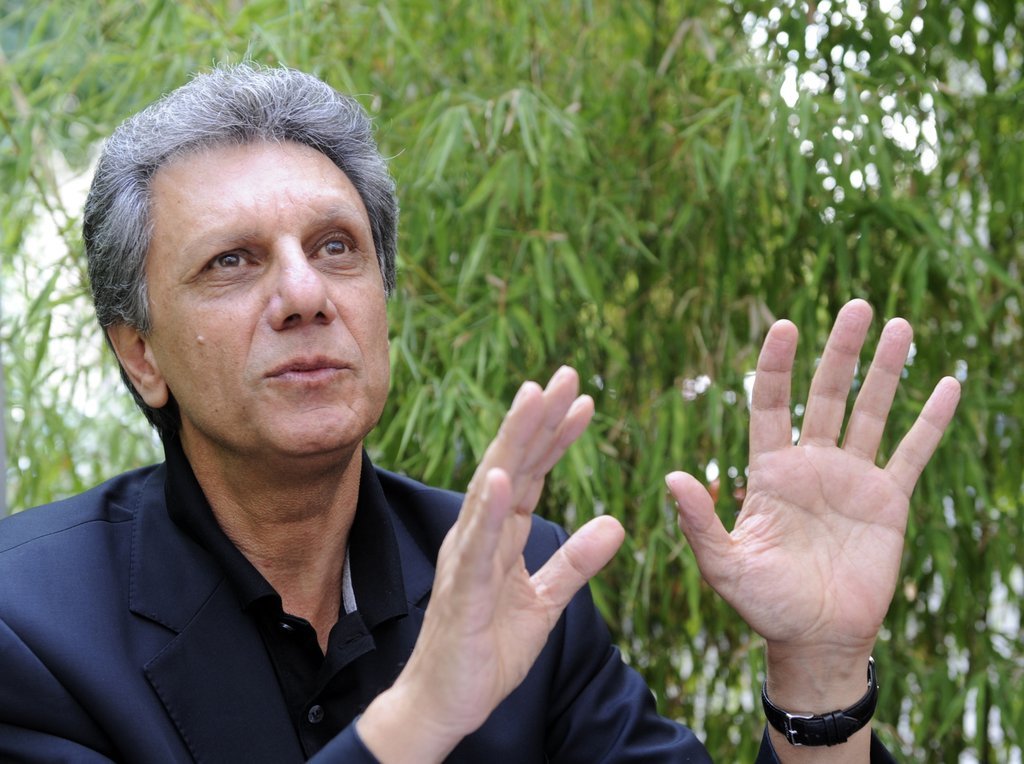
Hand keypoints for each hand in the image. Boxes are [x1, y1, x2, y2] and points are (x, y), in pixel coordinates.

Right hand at [358, 366, 623, 762]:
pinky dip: (489, 509)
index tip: (584, 400)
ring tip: (533, 398)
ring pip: (493, 489)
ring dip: (514, 442)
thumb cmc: (485, 651)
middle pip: (514, 465)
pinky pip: (478, 546)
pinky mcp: (463, 592)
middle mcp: (479, 535)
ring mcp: (467, 559)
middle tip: (565, 374)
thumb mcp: (545, 604)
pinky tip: (503, 477)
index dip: (558, 437)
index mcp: (501, 537)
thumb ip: (576, 564)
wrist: (444, 705)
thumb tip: (615, 524)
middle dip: (539, 418)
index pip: (534, 475)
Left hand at [667, 299, 958, 680]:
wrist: (815, 638)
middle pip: (826, 394)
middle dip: (841, 351)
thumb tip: (671, 477)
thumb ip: (699, 522)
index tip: (785, 325)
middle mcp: (811, 464)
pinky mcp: (889, 501)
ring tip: (900, 325)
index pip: (770, 403)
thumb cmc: (763, 604)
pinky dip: (931, 421)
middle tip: (855, 305)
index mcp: (769, 471)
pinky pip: (913, 453)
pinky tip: (948, 384)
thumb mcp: (724, 565)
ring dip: (887, 370)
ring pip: (871, 412)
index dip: (777, 365)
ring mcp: (852, 478)